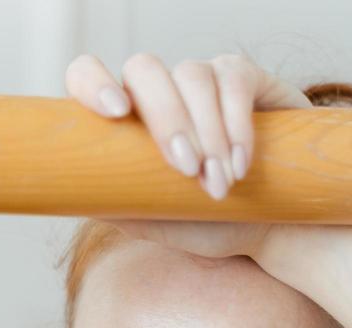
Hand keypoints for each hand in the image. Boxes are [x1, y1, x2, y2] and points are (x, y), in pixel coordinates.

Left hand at [63, 51, 313, 258]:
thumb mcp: (158, 224)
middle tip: (186, 170)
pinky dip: (237, 123)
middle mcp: (162, 92)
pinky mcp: (248, 79)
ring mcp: (204, 80)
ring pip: (193, 76)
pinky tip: (241, 166)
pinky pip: (234, 79)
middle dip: (166, 120)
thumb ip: (119, 206)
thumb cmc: (210, 227)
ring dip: (207, 135)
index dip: (93, 83)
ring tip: (220, 186)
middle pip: (146, 71)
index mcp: (129, 121)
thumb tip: (77, 195)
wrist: (273, 232)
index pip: (90, 78)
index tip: (114, 112)